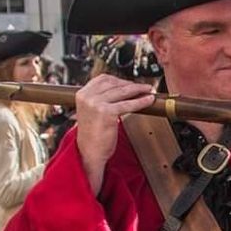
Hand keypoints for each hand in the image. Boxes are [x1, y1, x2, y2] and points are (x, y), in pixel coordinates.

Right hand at [75, 74, 157, 194]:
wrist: (90, 152)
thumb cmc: (93, 135)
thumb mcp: (92, 111)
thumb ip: (101, 99)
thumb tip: (121, 90)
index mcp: (82, 94)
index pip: (103, 79)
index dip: (119, 80)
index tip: (130, 83)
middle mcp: (87, 96)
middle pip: (114, 84)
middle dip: (131, 84)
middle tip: (143, 87)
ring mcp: (96, 103)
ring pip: (122, 92)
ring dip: (138, 90)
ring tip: (148, 90)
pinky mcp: (106, 112)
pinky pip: (128, 104)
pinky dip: (140, 101)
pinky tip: (148, 100)